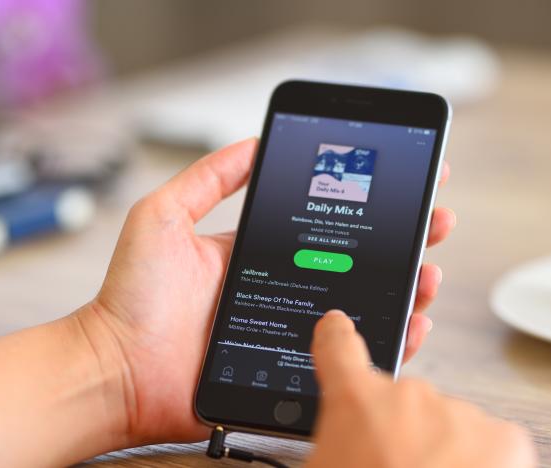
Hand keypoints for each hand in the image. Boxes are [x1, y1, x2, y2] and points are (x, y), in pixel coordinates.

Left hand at [77, 138, 454, 444]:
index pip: (328, 226)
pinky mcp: (294, 369)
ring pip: (365, 308)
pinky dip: (389, 342)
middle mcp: (284, 289)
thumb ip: (207, 179)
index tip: (407, 184)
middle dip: (405, 242)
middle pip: (359, 264)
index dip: (370, 207)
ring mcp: (292, 330)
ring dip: (407, 289)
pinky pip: (351, 357)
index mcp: (261, 254)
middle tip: (435, 224)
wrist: (116, 370)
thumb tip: (253, 142)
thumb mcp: (163, 217)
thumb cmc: (130, 298)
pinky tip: (410, 325)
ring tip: (429, 274)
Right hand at [307, 311, 535, 467]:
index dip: (337, 335)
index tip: (339, 325)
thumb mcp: (325, 463)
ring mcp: (459, 411)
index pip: (338, 347)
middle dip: (402, 432)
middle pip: (403, 400)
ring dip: (443, 452)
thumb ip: (335, 444)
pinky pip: (490, 443)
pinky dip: (482, 465)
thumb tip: (348, 444)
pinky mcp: (504, 436)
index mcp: (353, 402)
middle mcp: (408, 396)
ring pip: (448, 424)